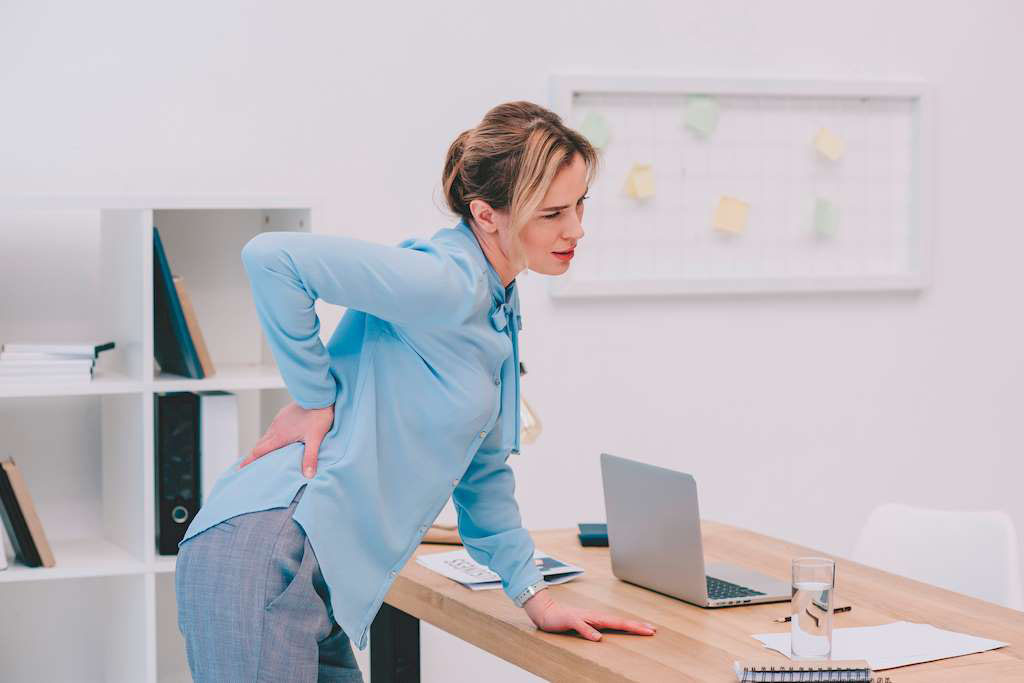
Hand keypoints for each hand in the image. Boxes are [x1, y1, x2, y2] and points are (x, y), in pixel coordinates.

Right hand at [237, 401, 334, 477]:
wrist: (318, 395)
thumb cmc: (318, 416)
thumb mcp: (315, 439)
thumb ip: (310, 457)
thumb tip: (308, 476)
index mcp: (279, 436)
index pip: (259, 451)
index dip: (249, 461)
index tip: (241, 468)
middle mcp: (276, 428)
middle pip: (260, 444)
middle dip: (254, 455)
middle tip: (250, 465)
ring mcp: (279, 420)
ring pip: (267, 435)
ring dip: (263, 445)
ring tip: (264, 454)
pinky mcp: (284, 414)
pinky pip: (274, 427)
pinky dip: (271, 436)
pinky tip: (278, 438)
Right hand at [523, 591, 656, 641]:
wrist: (546, 611)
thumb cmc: (566, 619)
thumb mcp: (585, 627)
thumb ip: (597, 630)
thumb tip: (608, 637)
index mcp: (598, 619)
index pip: (621, 623)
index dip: (636, 626)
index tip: (651, 630)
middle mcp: (594, 616)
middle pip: (618, 621)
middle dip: (636, 625)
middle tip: (651, 630)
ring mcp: (583, 617)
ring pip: (605, 621)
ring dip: (621, 625)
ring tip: (636, 630)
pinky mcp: (571, 620)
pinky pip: (581, 626)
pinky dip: (589, 631)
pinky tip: (598, 638)